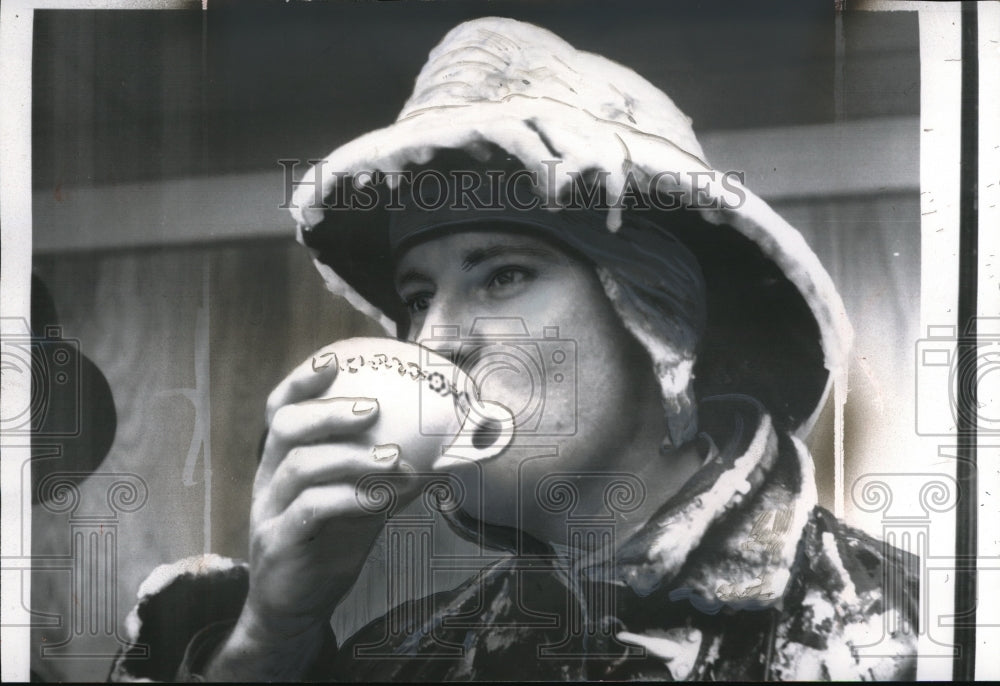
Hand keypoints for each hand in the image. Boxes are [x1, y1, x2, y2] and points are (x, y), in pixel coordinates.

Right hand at [206, 345, 414, 679]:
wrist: (294, 608)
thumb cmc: (328, 544)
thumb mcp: (359, 502)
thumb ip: (384, 475)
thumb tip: (440, 452)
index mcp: (282, 460)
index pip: (281, 409)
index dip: (303, 381)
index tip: (335, 359)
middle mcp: (269, 479)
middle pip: (285, 428)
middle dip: (330, 411)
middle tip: (373, 408)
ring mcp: (269, 511)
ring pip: (300, 467)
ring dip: (353, 457)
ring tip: (395, 459)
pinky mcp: (279, 544)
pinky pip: (310, 512)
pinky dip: (350, 499)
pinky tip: (382, 498)